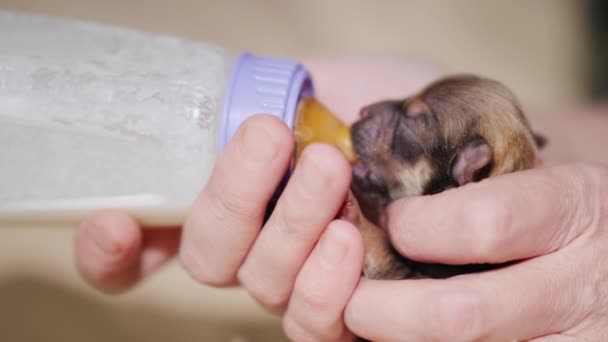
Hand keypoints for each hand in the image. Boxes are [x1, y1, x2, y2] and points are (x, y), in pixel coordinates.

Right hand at [73, 56, 442, 293]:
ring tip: (329, 170)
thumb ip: (273, 93)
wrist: (460, 134)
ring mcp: (301, 282)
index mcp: (236, 200)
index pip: (151, 244)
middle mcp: (256, 248)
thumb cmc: (387, 104)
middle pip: (209, 257)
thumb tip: (238, 104)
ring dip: (287, 229)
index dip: (115, 250)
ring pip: (262, 285)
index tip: (115, 222)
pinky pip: (317, 326)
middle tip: (270, 137)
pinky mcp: (350, 310)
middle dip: (230, 198)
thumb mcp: (324, 81)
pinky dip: (323, 287)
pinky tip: (347, 240)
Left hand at [289, 161, 607, 340]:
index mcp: (572, 208)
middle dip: (385, 310)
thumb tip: (365, 168)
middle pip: (460, 315)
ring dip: (400, 341)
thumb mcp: (537, 175)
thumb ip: (468, 177)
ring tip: (373, 322)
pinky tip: (408, 337)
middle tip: (353, 297)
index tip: (389, 224)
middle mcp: (579, 284)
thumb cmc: (561, 211)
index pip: (483, 224)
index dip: (416, 229)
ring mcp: (578, 341)